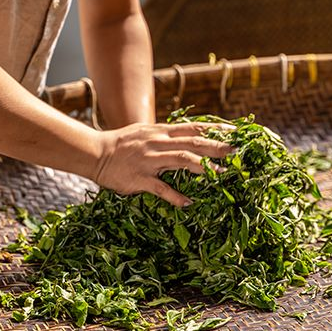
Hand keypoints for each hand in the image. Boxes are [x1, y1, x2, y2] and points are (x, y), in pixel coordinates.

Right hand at [93, 122, 233, 206]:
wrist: (94, 153)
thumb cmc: (121, 144)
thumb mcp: (145, 132)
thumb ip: (165, 134)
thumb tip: (186, 135)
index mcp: (160, 132)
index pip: (193, 128)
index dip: (215, 130)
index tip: (235, 133)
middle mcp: (158, 142)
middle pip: (192, 142)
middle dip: (216, 146)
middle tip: (237, 152)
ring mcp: (149, 160)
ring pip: (181, 160)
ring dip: (203, 166)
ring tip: (221, 173)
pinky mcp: (140, 178)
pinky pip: (161, 188)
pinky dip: (176, 196)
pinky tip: (188, 202)